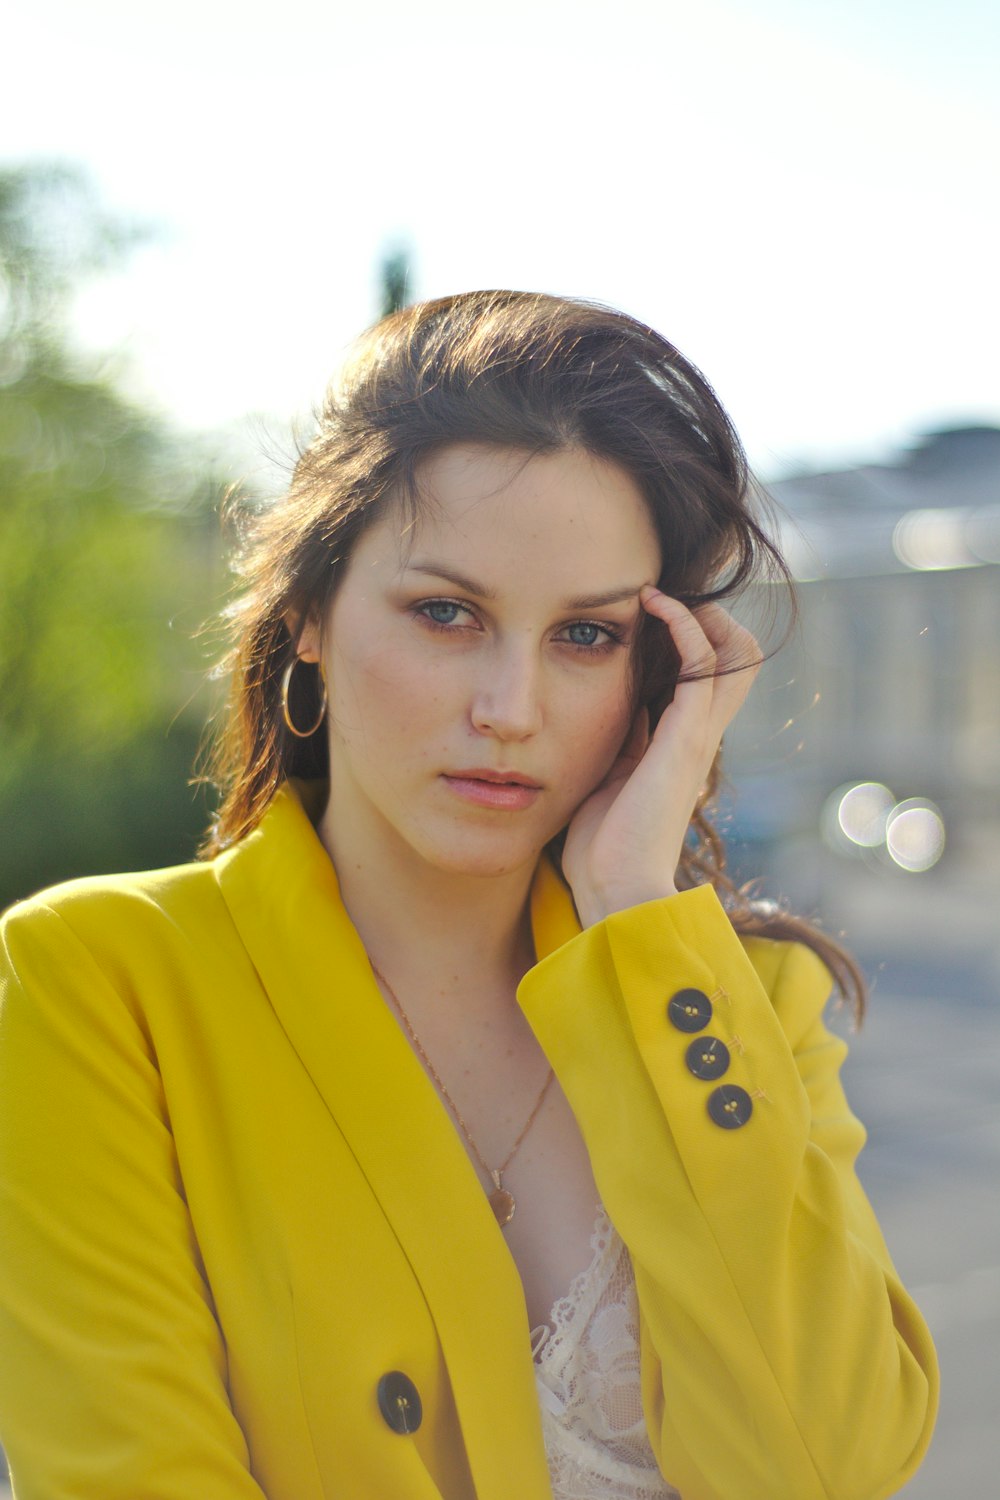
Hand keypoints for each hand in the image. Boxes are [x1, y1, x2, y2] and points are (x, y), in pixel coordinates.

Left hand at [561, 587, 761, 927]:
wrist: (615, 887)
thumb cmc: (603, 846)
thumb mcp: (610, 776)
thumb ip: (622, 742)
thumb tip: (610, 710)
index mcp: (681, 746)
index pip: (707, 679)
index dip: (689, 642)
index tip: (647, 618)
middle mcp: (700, 735)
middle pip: (739, 661)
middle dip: (711, 621)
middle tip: (664, 603)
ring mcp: (698, 734)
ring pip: (734, 653)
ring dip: (700, 613)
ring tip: (657, 595)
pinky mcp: (687, 735)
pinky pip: (701, 661)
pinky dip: (685, 623)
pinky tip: (654, 605)